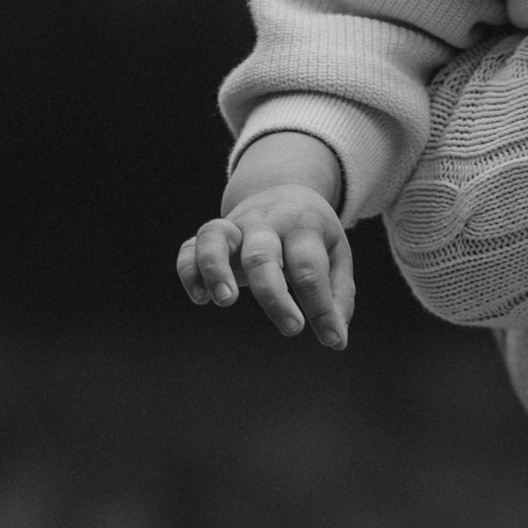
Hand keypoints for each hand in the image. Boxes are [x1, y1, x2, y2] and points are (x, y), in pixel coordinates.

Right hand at [178, 186, 354, 349]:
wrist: (282, 189)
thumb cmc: (311, 233)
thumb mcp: (336, 254)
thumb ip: (339, 295)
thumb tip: (336, 339)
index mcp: (303, 227)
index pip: (309, 269)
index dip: (320, 307)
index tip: (331, 338)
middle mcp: (265, 223)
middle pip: (261, 255)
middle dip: (274, 295)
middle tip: (292, 328)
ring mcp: (233, 226)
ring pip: (214, 238)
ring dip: (216, 270)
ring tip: (226, 301)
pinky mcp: (208, 236)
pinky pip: (189, 248)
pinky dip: (188, 271)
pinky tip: (200, 298)